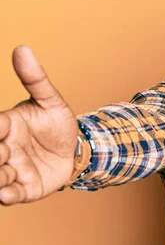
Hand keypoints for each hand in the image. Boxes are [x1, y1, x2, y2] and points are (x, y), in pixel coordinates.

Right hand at [0, 46, 77, 204]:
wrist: (77, 151)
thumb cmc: (58, 125)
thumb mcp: (52, 102)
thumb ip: (36, 80)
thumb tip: (22, 49)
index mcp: (4, 126)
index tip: (0, 131)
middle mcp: (3, 149)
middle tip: (3, 152)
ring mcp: (12, 170)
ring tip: (4, 172)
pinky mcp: (24, 189)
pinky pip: (10, 195)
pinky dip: (6, 195)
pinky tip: (5, 193)